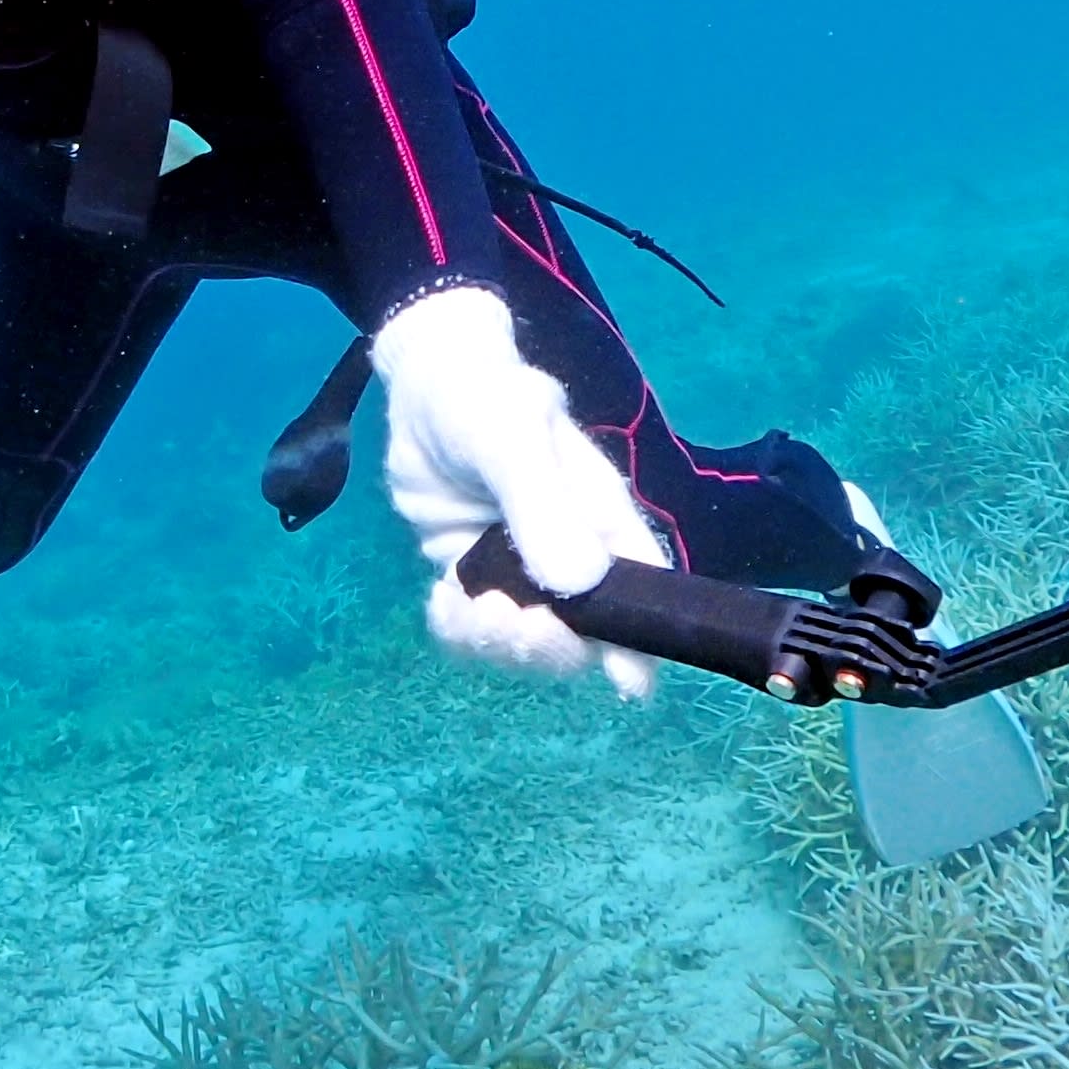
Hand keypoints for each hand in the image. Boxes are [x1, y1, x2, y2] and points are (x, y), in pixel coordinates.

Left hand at [375, 282, 667, 700]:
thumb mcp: (514, 436)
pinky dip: (459, 629)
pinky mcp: (473, 575)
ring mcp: (520, 572)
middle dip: (551, 647)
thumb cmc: (487, 396)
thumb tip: (578, 584)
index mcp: (604, 522)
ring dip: (498, 643)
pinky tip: (443, 596)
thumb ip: (542, 504)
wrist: (424, 383)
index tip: (629, 685)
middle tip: (508, 619)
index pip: (644, 594)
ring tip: (462, 602)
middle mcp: (572, 557)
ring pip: (526, 641)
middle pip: (584, 637)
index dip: (644, 647)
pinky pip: (474, 629)